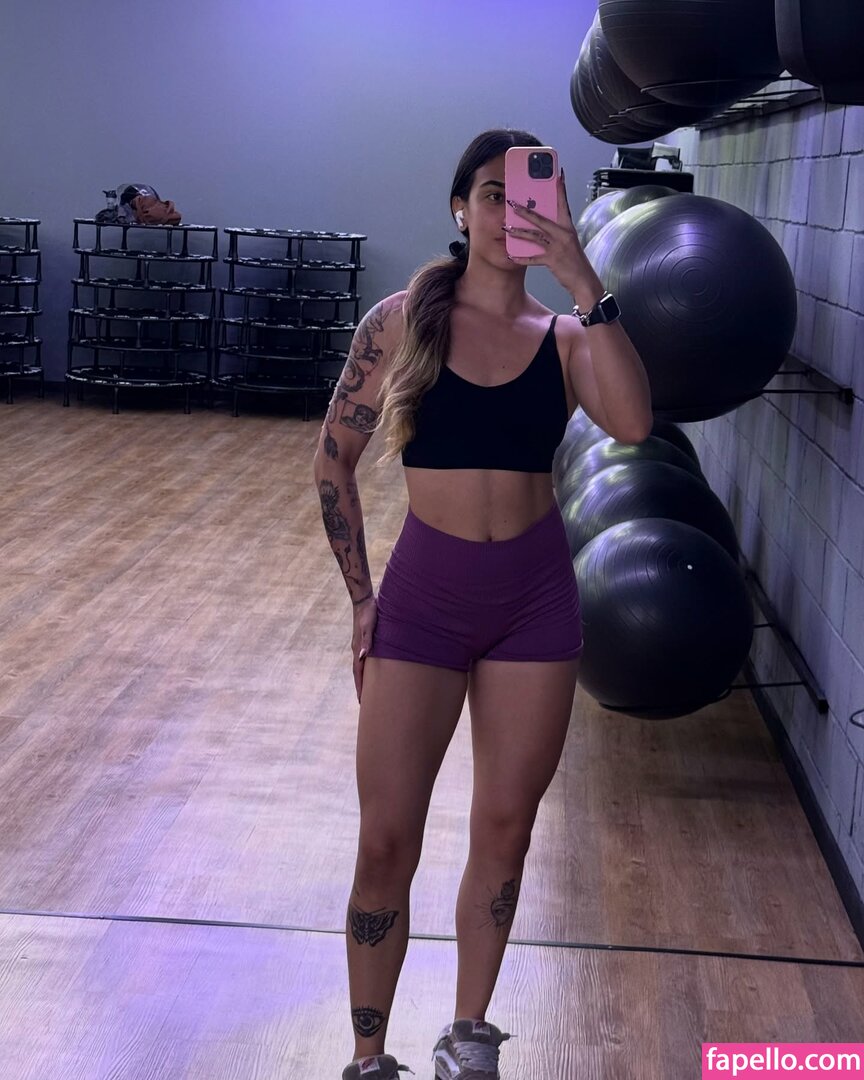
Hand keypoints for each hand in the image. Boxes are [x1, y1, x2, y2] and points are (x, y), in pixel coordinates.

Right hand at [352, 595, 377, 703]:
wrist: (364, 600)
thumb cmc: (369, 612)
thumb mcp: (369, 626)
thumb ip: (367, 641)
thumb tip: (363, 656)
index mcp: (357, 649)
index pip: (357, 673)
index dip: (360, 687)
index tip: (361, 701)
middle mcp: (357, 649)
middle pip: (358, 673)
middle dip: (360, 687)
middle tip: (363, 702)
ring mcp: (359, 645)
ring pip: (361, 666)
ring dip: (363, 679)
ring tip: (367, 690)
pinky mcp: (364, 640)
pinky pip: (365, 659)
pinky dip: (367, 668)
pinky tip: (372, 669)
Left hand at [504, 169, 600, 297]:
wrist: (584, 280)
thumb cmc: (576, 262)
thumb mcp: (569, 242)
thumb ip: (556, 233)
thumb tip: (540, 226)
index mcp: (568, 227)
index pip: (563, 204)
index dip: (560, 189)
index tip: (558, 175)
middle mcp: (563, 234)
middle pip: (541, 219)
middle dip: (525, 211)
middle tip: (512, 204)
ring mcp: (558, 247)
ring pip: (535, 236)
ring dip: (519, 232)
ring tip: (506, 228)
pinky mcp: (552, 260)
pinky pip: (533, 258)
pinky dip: (522, 258)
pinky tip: (511, 256)